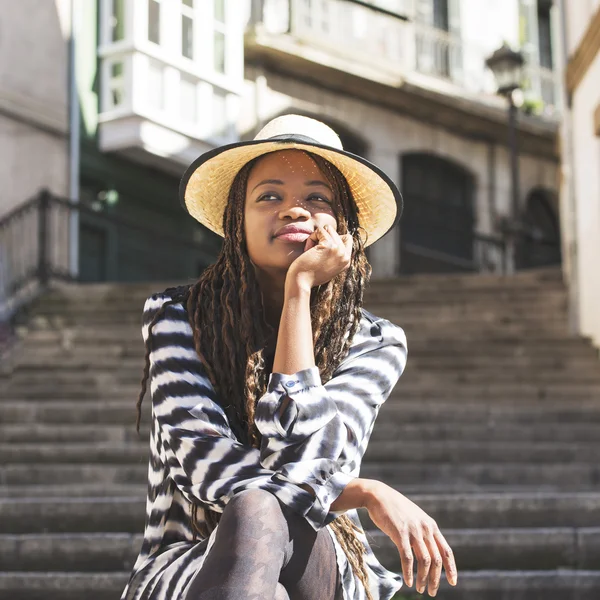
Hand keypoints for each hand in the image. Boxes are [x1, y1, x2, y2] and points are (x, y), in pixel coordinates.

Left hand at [286, 224, 352, 289]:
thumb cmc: (309, 275)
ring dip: (316, 237)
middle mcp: (345, 256)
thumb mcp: (327, 266)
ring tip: (311, 251)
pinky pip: (320, 230)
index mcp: (346, 261)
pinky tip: (307, 251)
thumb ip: (334, 254)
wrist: (301, 283)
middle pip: (336, 232)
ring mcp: (339, 250)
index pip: (348, 239)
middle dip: (322, 238)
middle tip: (314, 251)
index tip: (322, 250)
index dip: (333, 238)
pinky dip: (311, 238)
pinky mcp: (329, 246)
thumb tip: (334, 237)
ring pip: (328, 229)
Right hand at [364, 481, 457, 595]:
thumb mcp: (415, 517)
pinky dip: (409, 572)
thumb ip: (423, 531)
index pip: (446, 550)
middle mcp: (425, 528)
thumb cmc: (395, 508)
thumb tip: (429, 549)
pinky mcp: (400, 533)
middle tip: (432, 592)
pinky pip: (407, 557)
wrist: (378, 495)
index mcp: (431, 525)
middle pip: (436, 559)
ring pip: (424, 561)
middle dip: (435, 579)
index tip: (452, 582)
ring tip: (419, 589)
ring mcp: (413, 530)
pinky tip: (408, 581)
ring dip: (423, 578)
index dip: (451, 568)